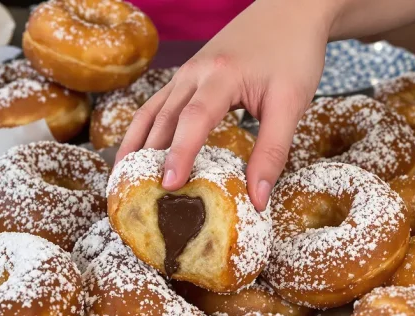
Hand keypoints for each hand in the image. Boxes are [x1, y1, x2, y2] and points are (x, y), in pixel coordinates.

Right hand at [115, 0, 334, 210]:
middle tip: (136, 197)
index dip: (180, 153)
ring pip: (150, 112)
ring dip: (134, 146)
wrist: (289, 10)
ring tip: (121, 180)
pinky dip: (142, 131)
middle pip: (162, 118)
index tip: (170, 185)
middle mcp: (195, 72)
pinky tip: (136, 153)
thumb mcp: (291, 104)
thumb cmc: (293, 54)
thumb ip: (273, 151)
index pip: (194, 119)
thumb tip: (258, 199)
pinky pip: (156, 105)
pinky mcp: (185, 77)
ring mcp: (185, 73)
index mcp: (221, 75)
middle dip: (147, 159)